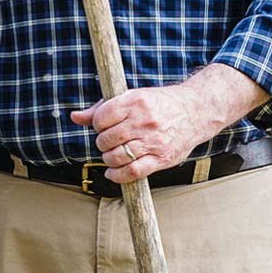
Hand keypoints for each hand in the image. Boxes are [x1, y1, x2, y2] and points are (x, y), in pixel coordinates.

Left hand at [70, 81, 222, 183]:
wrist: (196, 111)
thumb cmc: (160, 103)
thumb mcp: (132, 96)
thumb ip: (102, 108)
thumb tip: (75, 117)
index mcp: (135, 101)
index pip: (101, 118)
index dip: (98, 124)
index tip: (104, 126)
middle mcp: (144, 121)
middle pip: (106, 140)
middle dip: (103, 143)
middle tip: (110, 141)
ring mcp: (154, 141)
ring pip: (117, 157)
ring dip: (109, 159)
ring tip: (113, 155)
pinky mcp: (162, 158)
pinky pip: (132, 172)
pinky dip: (118, 175)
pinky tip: (114, 172)